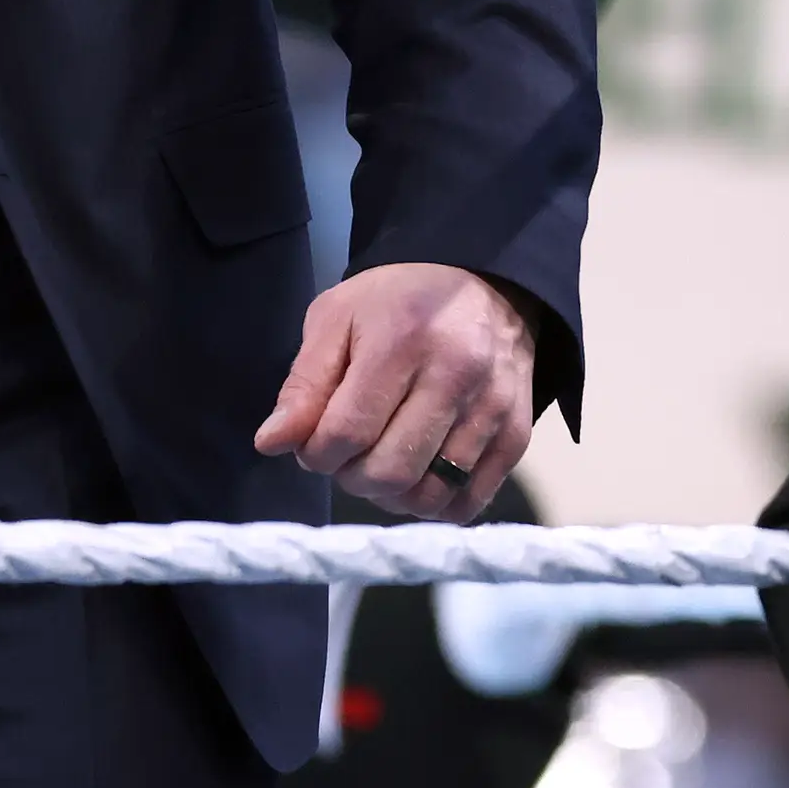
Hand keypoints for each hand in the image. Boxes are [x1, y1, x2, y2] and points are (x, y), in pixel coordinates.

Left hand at [252, 262, 535, 520]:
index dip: (316, 454)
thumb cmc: (398, 301)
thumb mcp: (336, 319)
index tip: (313, 443)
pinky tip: (416, 475)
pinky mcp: (516, 434)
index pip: (346, 433)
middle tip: (346, 454)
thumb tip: (272, 444)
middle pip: (388, 472)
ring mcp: (492, 408)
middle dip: (350, 477)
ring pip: (428, 496)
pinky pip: (467, 504)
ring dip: (389, 495)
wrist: (485, 282)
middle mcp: (456, 375)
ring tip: (380, 462)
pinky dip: (432, 505)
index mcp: (402, 340)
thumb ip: (304, 384)